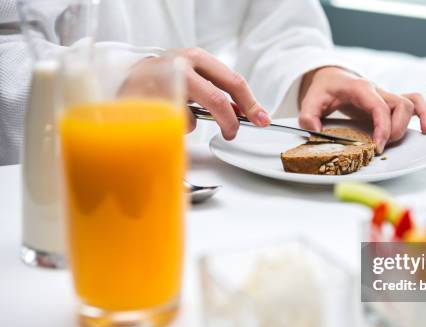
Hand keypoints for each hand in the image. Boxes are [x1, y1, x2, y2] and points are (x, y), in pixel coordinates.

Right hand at [121, 48, 270, 138]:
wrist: (126, 79)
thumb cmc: (165, 80)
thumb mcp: (194, 77)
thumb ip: (218, 90)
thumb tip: (244, 112)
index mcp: (197, 58)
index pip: (233, 82)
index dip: (251, 104)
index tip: (262, 120)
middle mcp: (180, 66)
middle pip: (217, 101)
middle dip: (229, 123)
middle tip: (231, 133)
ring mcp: (163, 84)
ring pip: (193, 118)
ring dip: (192, 124)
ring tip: (180, 115)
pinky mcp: (148, 103)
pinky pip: (172, 126)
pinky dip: (173, 127)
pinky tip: (162, 115)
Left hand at [299, 67, 425, 152]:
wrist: (331, 77)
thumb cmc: (323, 89)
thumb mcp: (310, 100)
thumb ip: (308, 115)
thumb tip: (313, 131)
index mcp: (360, 89)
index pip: (379, 106)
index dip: (382, 127)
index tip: (378, 146)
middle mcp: (378, 91)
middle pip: (400, 105)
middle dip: (397, 129)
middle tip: (383, 146)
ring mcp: (386, 96)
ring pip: (412, 101)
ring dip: (421, 117)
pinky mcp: (390, 103)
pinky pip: (415, 102)